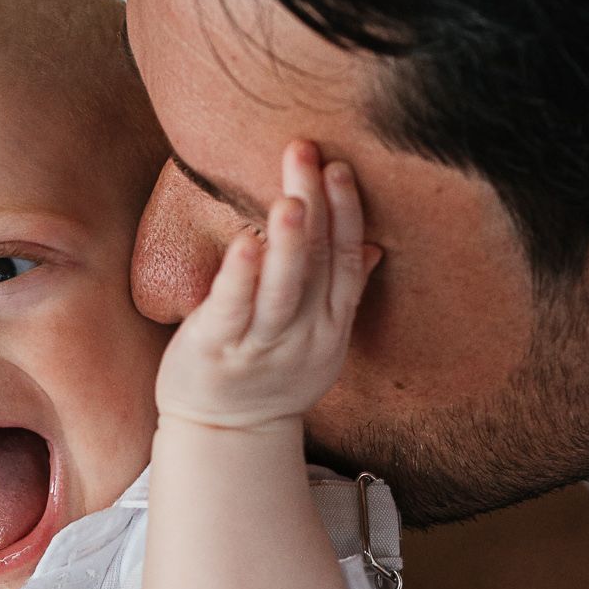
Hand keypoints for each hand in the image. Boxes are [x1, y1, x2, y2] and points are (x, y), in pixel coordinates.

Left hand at [155, 142, 375, 430]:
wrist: (225, 435)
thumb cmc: (267, 372)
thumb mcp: (317, 336)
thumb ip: (341, 290)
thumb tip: (371, 245)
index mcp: (330, 323)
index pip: (344, 258)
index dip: (345, 213)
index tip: (339, 167)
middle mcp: (303, 334)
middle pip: (315, 264)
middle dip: (315, 206)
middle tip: (307, 153)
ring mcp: (261, 346)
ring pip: (282, 291)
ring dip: (288, 244)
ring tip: (290, 200)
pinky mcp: (217, 351)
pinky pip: (233, 311)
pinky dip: (240, 277)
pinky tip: (244, 243)